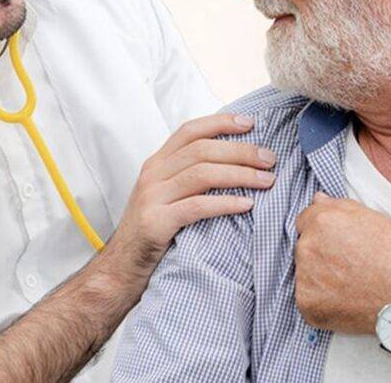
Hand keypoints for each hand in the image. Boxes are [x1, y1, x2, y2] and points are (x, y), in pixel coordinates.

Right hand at [102, 113, 276, 282]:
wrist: (120, 268)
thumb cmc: (155, 230)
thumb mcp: (168, 195)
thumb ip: (192, 175)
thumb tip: (238, 160)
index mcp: (157, 163)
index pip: (190, 131)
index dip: (221, 122)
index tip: (251, 123)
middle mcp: (153, 174)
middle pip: (202, 150)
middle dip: (241, 151)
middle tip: (270, 159)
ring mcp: (152, 197)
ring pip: (202, 174)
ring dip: (240, 174)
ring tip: (267, 181)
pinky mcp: (155, 222)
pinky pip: (197, 207)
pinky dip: (225, 203)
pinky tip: (247, 204)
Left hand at [294, 192, 390, 333]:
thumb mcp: (374, 219)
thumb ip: (340, 207)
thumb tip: (318, 200)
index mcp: (322, 222)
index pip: (305, 221)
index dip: (324, 230)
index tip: (338, 242)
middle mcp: (307, 247)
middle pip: (305, 246)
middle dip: (321, 252)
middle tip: (349, 264)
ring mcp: (304, 277)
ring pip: (305, 272)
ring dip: (319, 275)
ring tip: (349, 282)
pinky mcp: (306, 303)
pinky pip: (308, 297)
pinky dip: (322, 299)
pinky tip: (344, 298)